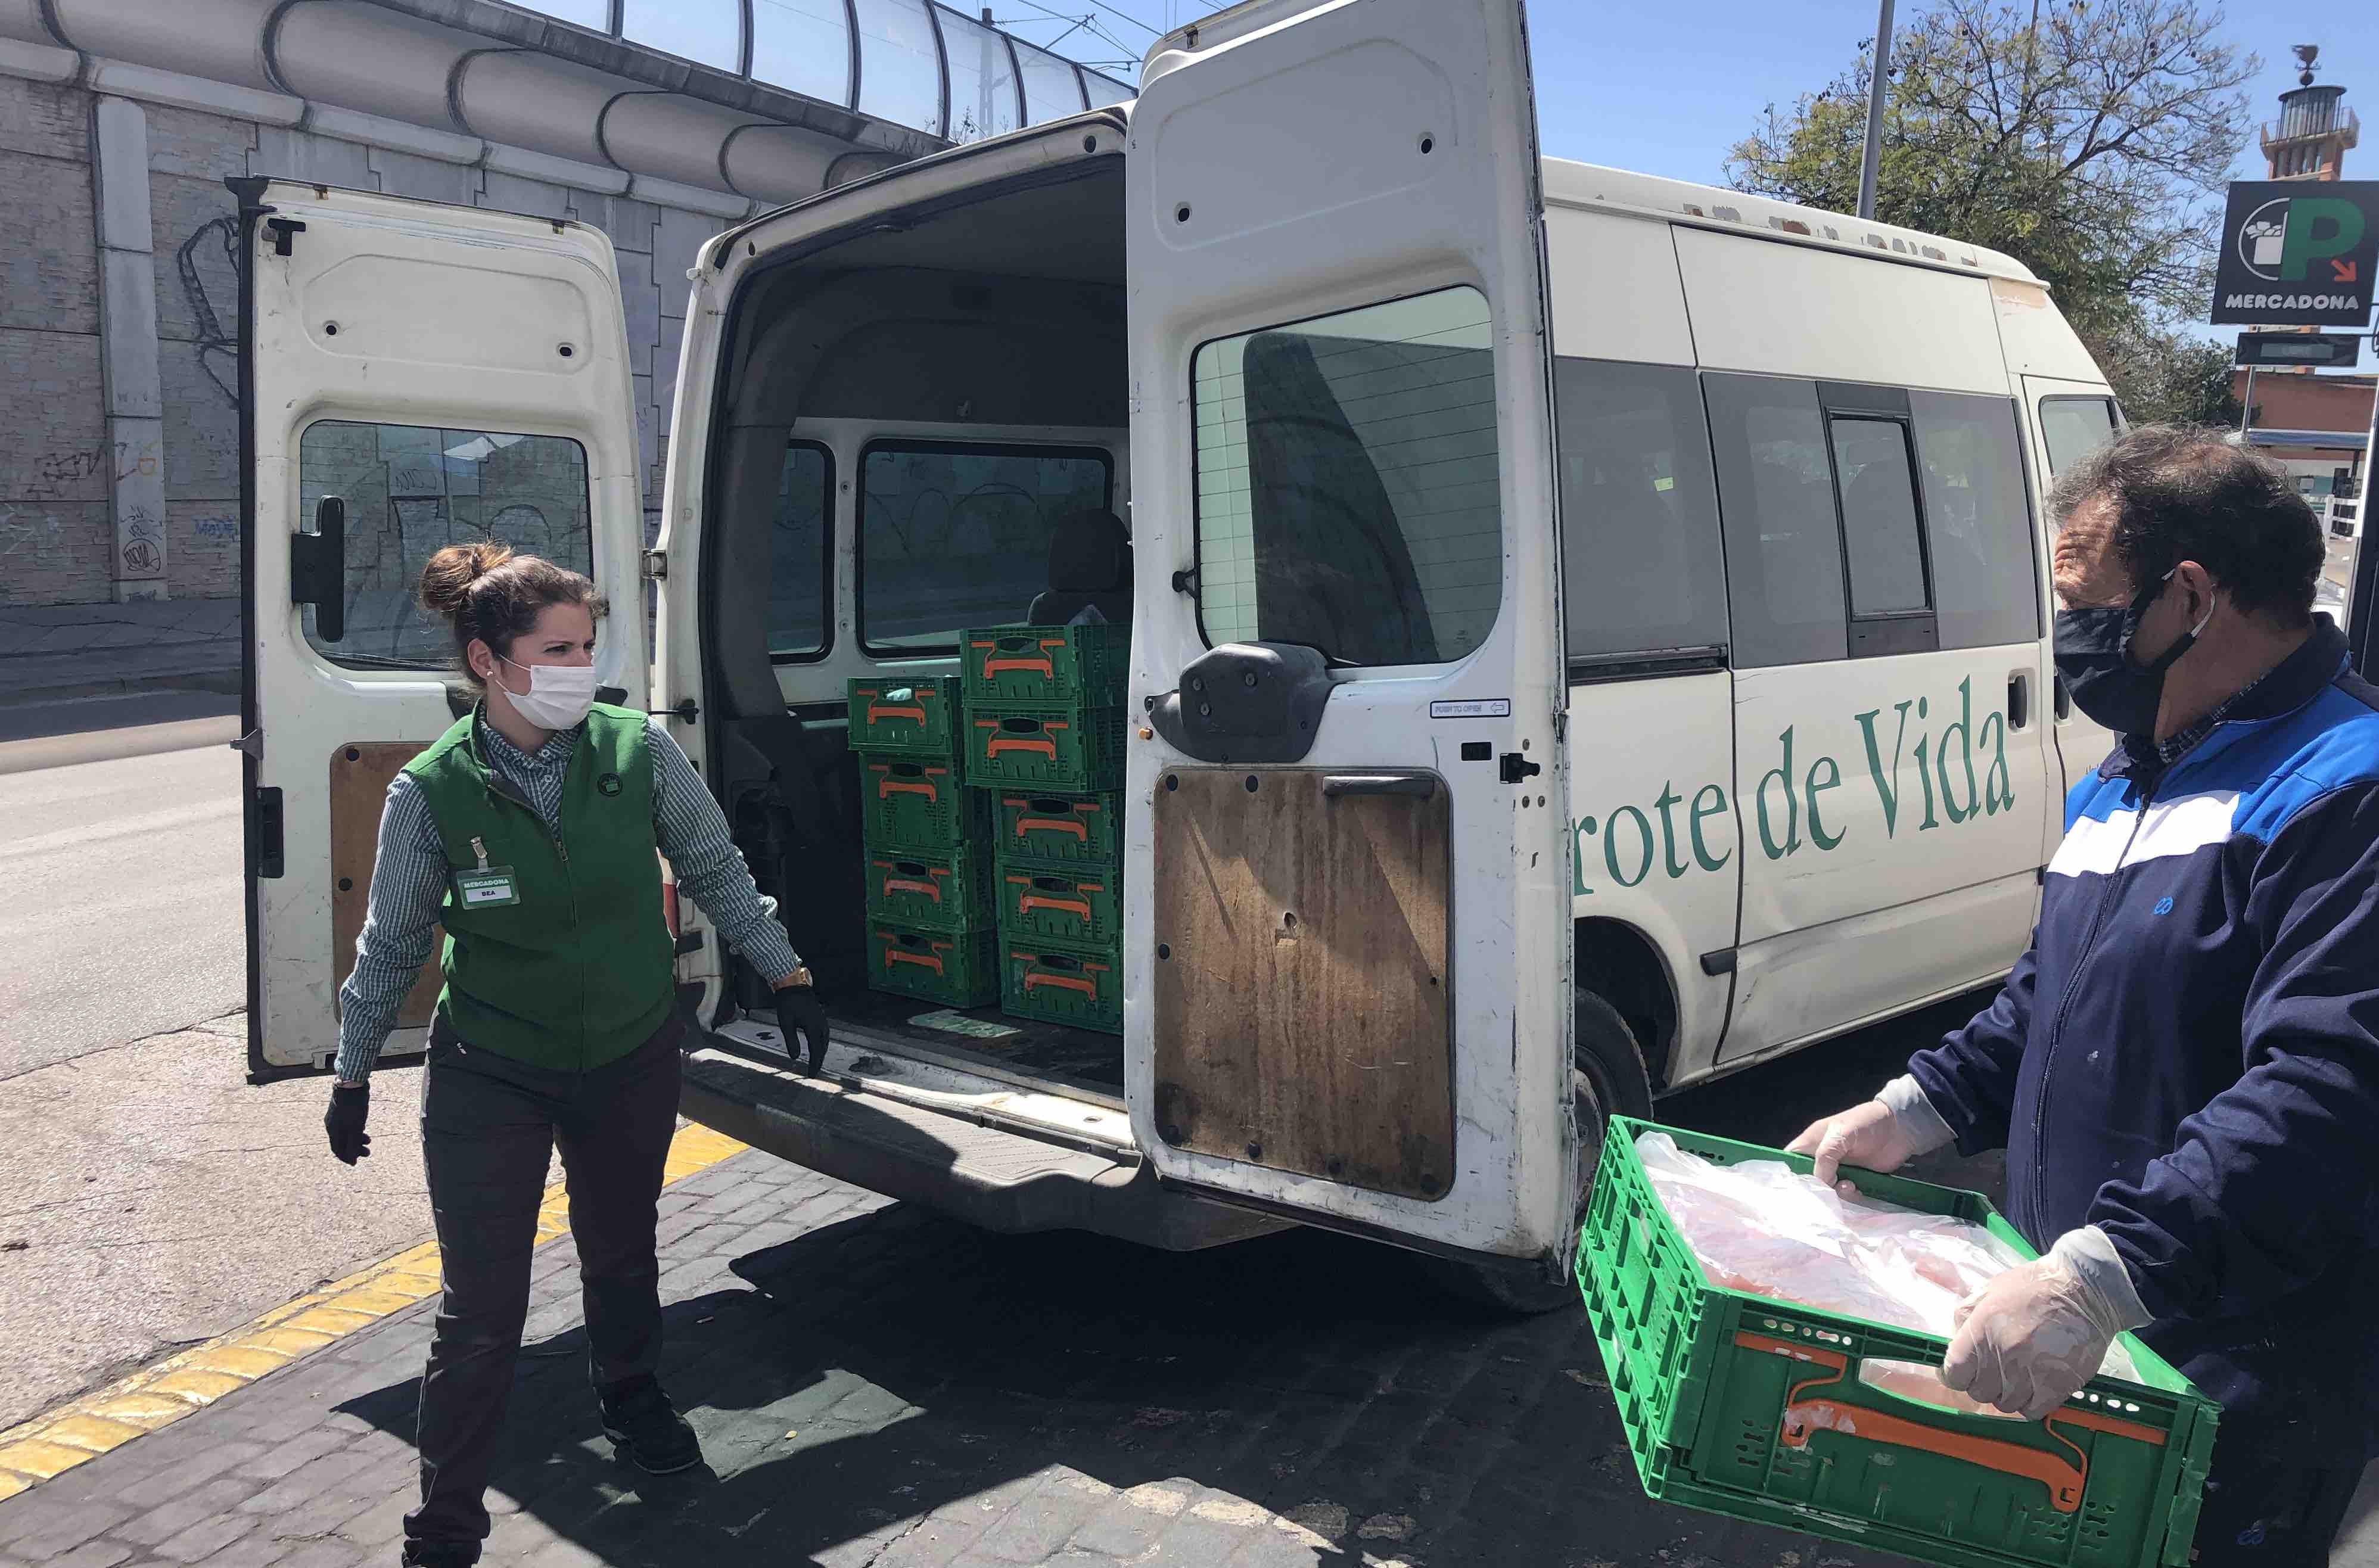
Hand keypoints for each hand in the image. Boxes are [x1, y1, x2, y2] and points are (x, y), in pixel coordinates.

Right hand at [324, 1082, 370, 1164]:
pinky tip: (363, 1128)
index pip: (337, 1150)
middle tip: (367, 1152)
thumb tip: (351, 1161)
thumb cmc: (353, 1107)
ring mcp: (337, 1117)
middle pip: (343, 1142)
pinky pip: (348, 1124)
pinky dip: (356, 1130)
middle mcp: (332, 1125)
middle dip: (355, 1149)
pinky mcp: (343, 1110)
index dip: (346, 1157)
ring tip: (369, 1140)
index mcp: (333, 1131)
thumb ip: (352, 1144)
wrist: (352, 1085)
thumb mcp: (354, 1129)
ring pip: (347, 1132)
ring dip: (357, 1139)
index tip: (355, 1163)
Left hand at [775, 984, 827, 1074]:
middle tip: (814, 1071)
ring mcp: (821, 1020)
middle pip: (822, 1047)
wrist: (793, 985)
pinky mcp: (820, 1016)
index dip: (814, 1064)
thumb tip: (794, 1057)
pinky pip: (824, 1034)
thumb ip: (791, 1041)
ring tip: (817, 1061)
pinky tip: (818, 1044)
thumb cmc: (788, 1003)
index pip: (815, 1050)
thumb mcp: (786, 1023)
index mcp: (813, 1027)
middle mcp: (820, 1024)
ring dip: (821, 1052)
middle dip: (818, 1060)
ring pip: (825, 1040)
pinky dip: (822, 1043)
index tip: (811, 1074)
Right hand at [1785, 1100, 1921, 1187]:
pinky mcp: (1856, 1180)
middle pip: (1808, 1180)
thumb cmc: (1866, 1124)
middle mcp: (1822, 1158)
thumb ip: (1825, 1156)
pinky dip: (1849, 1197)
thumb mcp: (1840, 1134)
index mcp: (1812, 1142)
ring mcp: (1839, 1170)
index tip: (1797, 1188)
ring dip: (1836, 1194)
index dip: (1790, 1174)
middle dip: (1815, 1189)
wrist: (1901, 1129)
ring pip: (1827, 1190)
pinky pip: (1845, 1195)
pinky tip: (1858, 1190)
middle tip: (1826, 1192)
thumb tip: (1821, 1183)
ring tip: (1850, 1185)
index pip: (1791, 1160)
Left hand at [1942, 1236, 2127, 1419]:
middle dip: (1982, 1383)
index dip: (1955, 1375)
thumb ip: (1965, 1315)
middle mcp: (2002, 1355)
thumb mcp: (1989, 1290)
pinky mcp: (2057, 1386)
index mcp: (1980, 1331)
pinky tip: (2033, 1388)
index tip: (1962, 1372)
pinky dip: (2029, 1404)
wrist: (2083, 1290)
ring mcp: (2030, 1373)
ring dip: (2007, 1394)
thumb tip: (1955, 1341)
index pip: (1954, 1373)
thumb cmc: (2034, 1287)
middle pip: (1979, 1392)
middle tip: (1994, 1371)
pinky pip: (2032, 1411)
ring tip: (2016, 1377)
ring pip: (2005, 1404)